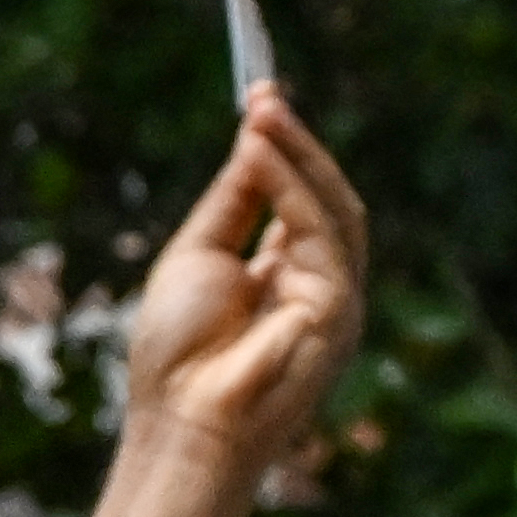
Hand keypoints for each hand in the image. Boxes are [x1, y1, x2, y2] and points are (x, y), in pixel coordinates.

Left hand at [115, 94, 370, 500]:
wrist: (181, 422)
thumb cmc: (178, 354)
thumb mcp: (199, 255)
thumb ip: (232, 199)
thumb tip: (253, 134)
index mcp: (284, 276)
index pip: (297, 199)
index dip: (283, 149)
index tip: (260, 98)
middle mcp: (318, 285)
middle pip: (324, 197)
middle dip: (295, 142)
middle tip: (264, 94)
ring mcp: (335, 298)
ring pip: (333, 207)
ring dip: (296, 154)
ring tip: (261, 112)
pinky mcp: (338, 308)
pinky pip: (319, 231)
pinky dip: (291, 187)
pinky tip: (260, 154)